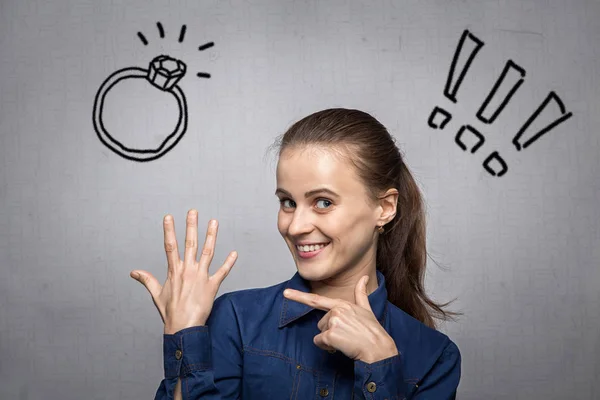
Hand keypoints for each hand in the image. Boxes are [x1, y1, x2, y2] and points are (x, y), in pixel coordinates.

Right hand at [130, 210, 237, 333]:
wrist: (183, 327)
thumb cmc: (170, 312)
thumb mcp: (156, 294)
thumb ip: (147, 280)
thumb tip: (134, 272)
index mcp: (174, 271)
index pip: (170, 246)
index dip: (169, 230)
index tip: (169, 216)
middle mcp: (187, 270)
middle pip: (190, 244)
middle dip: (191, 226)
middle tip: (193, 211)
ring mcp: (200, 277)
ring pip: (207, 252)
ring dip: (211, 236)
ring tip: (214, 222)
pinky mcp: (212, 286)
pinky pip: (222, 272)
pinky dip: (229, 263)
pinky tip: (234, 253)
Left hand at [283, 275, 397, 363]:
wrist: (378, 347)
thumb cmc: (372, 330)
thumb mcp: (366, 308)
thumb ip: (360, 293)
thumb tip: (363, 277)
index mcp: (342, 304)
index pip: (316, 299)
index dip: (299, 296)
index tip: (286, 293)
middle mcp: (336, 310)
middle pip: (321, 323)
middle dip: (330, 331)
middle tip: (346, 334)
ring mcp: (333, 322)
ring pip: (320, 333)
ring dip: (330, 339)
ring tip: (346, 339)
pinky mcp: (330, 335)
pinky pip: (320, 342)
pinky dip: (328, 347)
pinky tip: (341, 346)